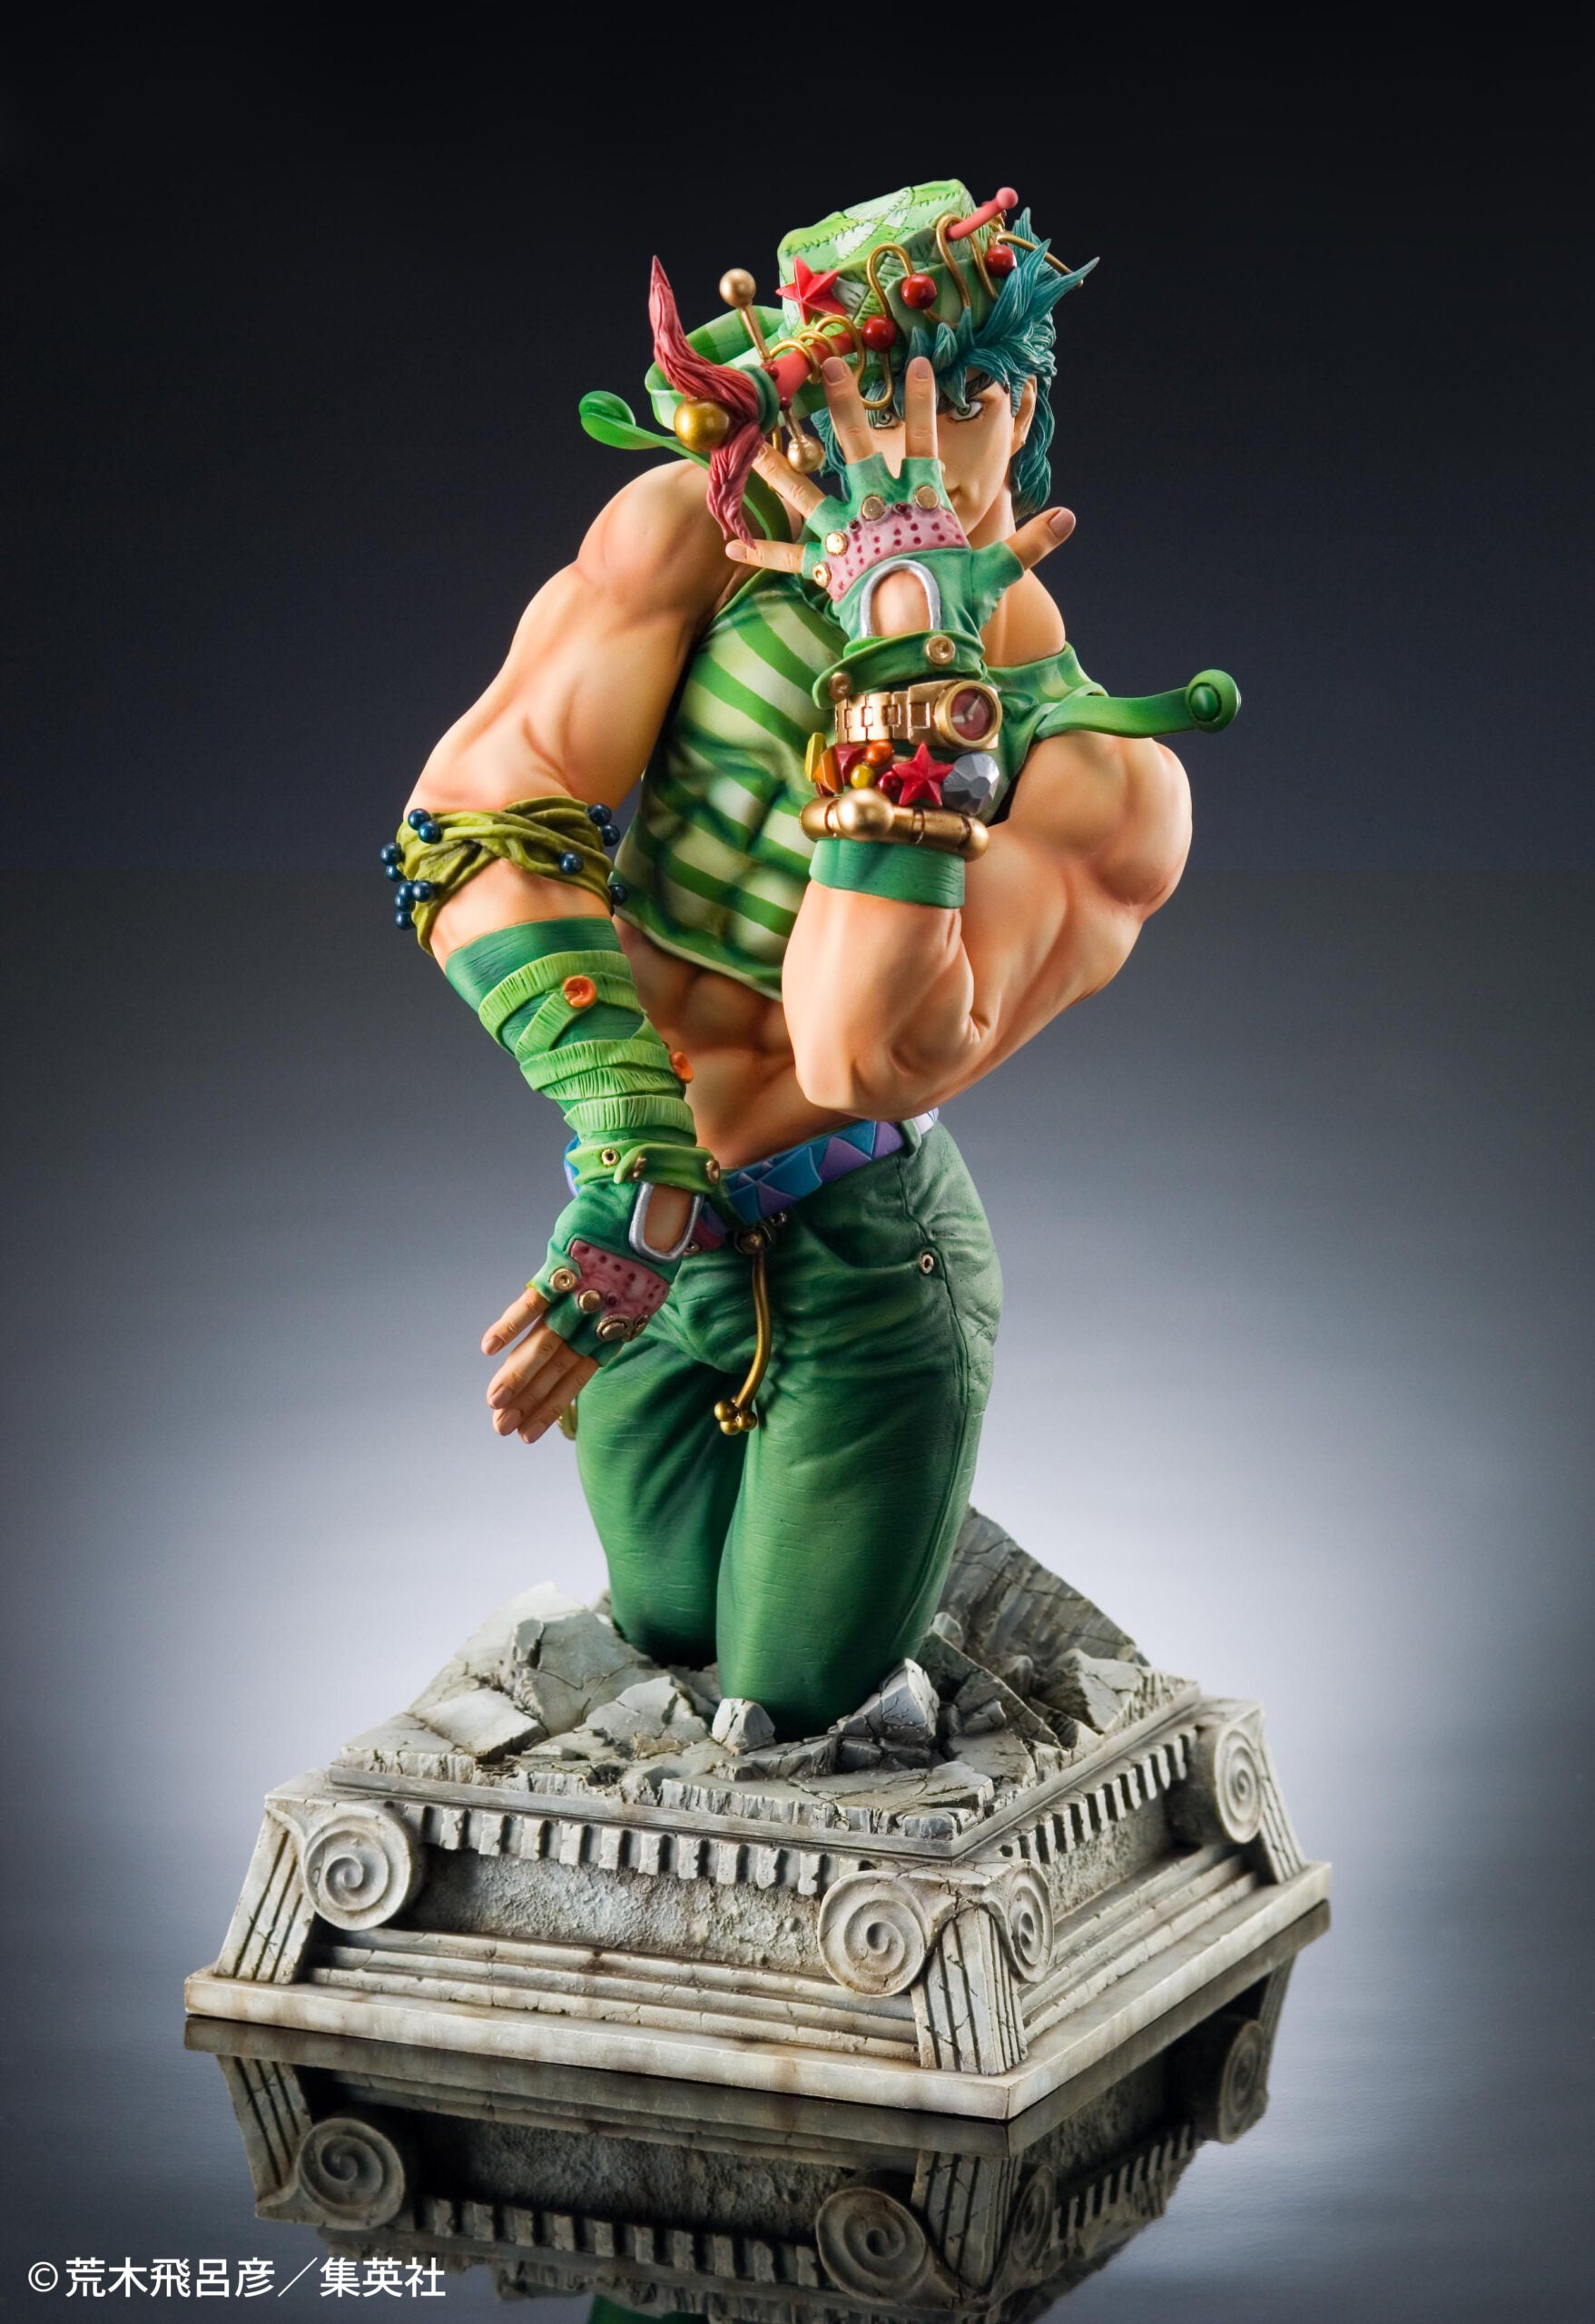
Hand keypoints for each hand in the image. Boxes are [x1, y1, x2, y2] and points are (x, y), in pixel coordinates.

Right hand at [479, 1170, 689, 1444]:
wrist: (658, 1192)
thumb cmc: (650, 1237)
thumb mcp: (641, 1283)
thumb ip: (615, 1309)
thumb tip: (594, 1330)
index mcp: (616, 1323)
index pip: (579, 1374)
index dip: (553, 1404)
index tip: (529, 1433)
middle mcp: (598, 1313)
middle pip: (558, 1365)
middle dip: (529, 1399)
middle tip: (501, 1430)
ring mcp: (581, 1290)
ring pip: (545, 1341)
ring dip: (519, 1373)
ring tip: (494, 1404)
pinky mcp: (566, 1262)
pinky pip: (534, 1298)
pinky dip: (512, 1323)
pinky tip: (490, 1349)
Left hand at [725, 357, 1072, 635]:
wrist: (921, 650)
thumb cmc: (957, 611)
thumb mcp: (996, 574)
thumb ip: (1030, 544)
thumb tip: (1070, 520)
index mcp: (919, 505)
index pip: (923, 441)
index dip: (923, 402)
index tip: (919, 362)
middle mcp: (878, 511)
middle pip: (856, 447)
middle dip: (843, 403)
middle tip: (827, 364)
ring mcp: (847, 537)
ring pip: (806, 492)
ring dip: (777, 466)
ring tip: (749, 441)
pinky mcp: (825, 571)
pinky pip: (787, 561)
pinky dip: (760, 553)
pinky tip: (730, 543)